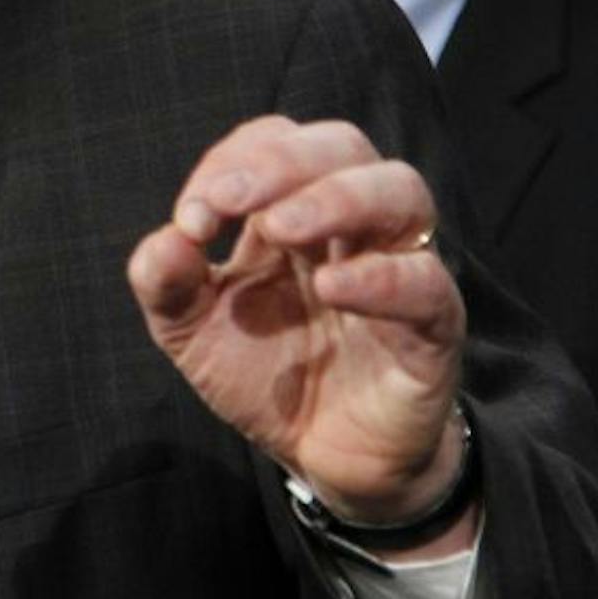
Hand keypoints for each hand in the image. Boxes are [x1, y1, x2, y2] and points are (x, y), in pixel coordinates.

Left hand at [127, 116, 470, 538]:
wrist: (322, 458)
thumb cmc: (264, 375)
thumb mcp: (189, 330)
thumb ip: (164, 281)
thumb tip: (166, 237)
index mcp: (289, 212)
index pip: (276, 141)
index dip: (233, 160)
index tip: (192, 216)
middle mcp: (349, 226)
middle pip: (342, 145)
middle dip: (283, 161)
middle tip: (231, 200)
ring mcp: (397, 267)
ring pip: (401, 191)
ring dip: (336, 197)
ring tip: (280, 229)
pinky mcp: (433, 325)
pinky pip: (426, 282)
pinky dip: (381, 276)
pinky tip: (330, 287)